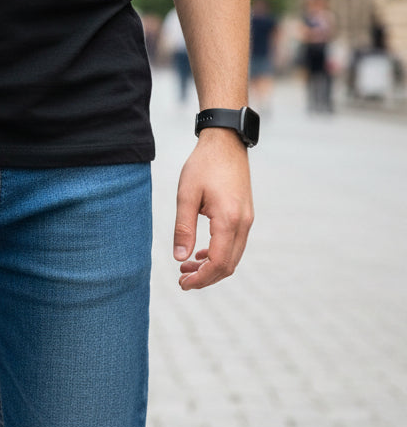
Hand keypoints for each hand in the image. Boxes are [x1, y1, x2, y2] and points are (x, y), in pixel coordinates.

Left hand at [173, 128, 253, 289]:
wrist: (225, 142)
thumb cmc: (203, 165)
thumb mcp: (186, 195)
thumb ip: (183, 228)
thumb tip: (180, 258)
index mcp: (229, 220)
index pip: (218, 263)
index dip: (201, 279)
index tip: (182, 284)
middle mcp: (243, 223)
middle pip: (228, 265)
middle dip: (206, 278)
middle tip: (182, 281)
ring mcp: (247, 219)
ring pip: (233, 256)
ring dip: (212, 266)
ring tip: (187, 267)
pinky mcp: (245, 214)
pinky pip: (235, 243)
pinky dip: (219, 253)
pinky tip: (200, 252)